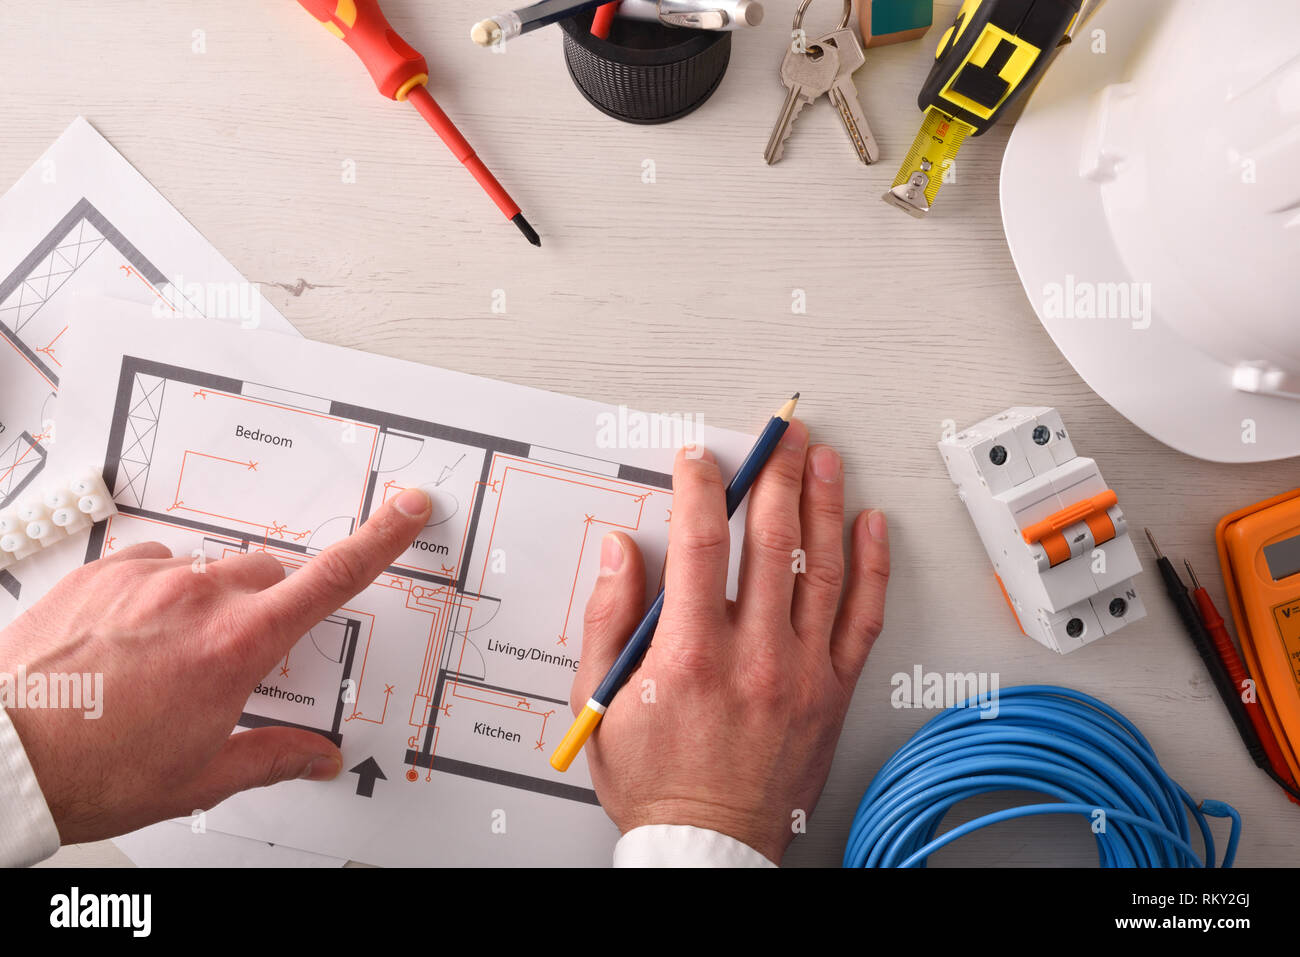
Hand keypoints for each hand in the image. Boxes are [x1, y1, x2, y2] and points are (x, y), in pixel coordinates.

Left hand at [0, 487, 432, 843]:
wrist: (5, 757)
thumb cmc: (95, 770)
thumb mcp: (200, 777)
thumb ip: (272, 757)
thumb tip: (315, 758)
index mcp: (238, 644)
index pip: (333, 579)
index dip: (381, 538)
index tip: (406, 510)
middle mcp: (197, 597)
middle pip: (268, 572)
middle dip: (270, 603)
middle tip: (241, 652)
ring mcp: (146, 577)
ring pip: (208, 569)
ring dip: (207, 601)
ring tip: (168, 656)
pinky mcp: (101, 571)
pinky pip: (151, 564)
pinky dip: (156, 592)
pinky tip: (132, 637)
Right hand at [570, 419, 889, 863]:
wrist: (708, 844)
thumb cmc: (654, 781)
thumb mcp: (600, 704)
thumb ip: (608, 620)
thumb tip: (620, 555)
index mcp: (689, 655)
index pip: (699, 542)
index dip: (700, 486)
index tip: (699, 460)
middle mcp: (752, 657)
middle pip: (771, 540)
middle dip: (774, 474)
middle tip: (780, 436)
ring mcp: (800, 672)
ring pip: (821, 568)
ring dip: (823, 503)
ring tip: (823, 460)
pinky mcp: (831, 692)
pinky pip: (861, 618)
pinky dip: (871, 567)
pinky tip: (871, 526)